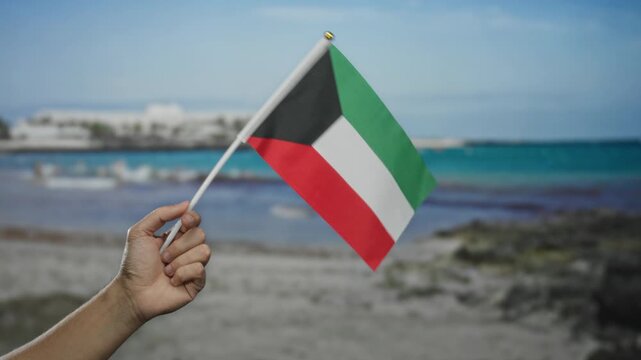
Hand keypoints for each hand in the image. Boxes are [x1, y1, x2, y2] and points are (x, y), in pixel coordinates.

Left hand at [115, 201, 211, 322]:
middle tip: (163, 257)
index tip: (184, 221)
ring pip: (203, 251)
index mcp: (176, 236)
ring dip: (179, 261)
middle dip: (179, 246)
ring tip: (166, 270)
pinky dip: (182, 274)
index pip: (194, 220)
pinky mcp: (197, 282)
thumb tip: (186, 204)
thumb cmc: (135, 264)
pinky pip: (200, 269)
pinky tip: (172, 281)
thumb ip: (161, 214)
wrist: (133, 292)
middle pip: (200, 234)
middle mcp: (187, 249)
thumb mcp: (140, 232)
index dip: (192, 218)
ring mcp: (193, 265)